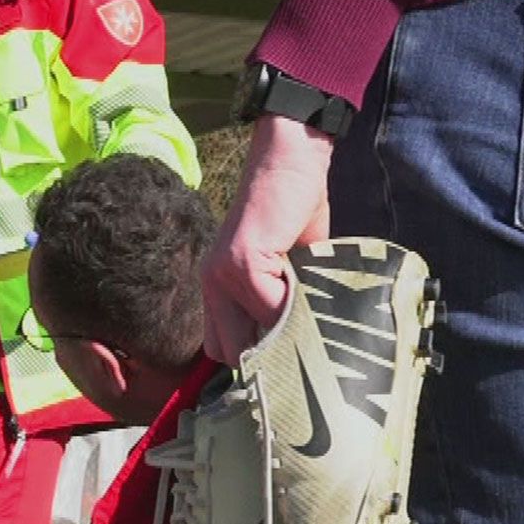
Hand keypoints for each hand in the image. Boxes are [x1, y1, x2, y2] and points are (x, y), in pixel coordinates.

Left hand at [201, 113, 333, 363]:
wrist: (291, 160)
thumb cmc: (294, 211)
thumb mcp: (289, 268)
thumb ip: (285, 303)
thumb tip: (302, 345)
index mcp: (217, 289)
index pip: (222, 349)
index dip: (255, 359)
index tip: (286, 363)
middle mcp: (211, 285)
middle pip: (229, 354)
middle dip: (267, 358)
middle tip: (302, 352)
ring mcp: (223, 275)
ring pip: (251, 338)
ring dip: (284, 337)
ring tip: (312, 326)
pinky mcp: (243, 262)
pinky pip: (271, 310)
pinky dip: (296, 310)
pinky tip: (312, 293)